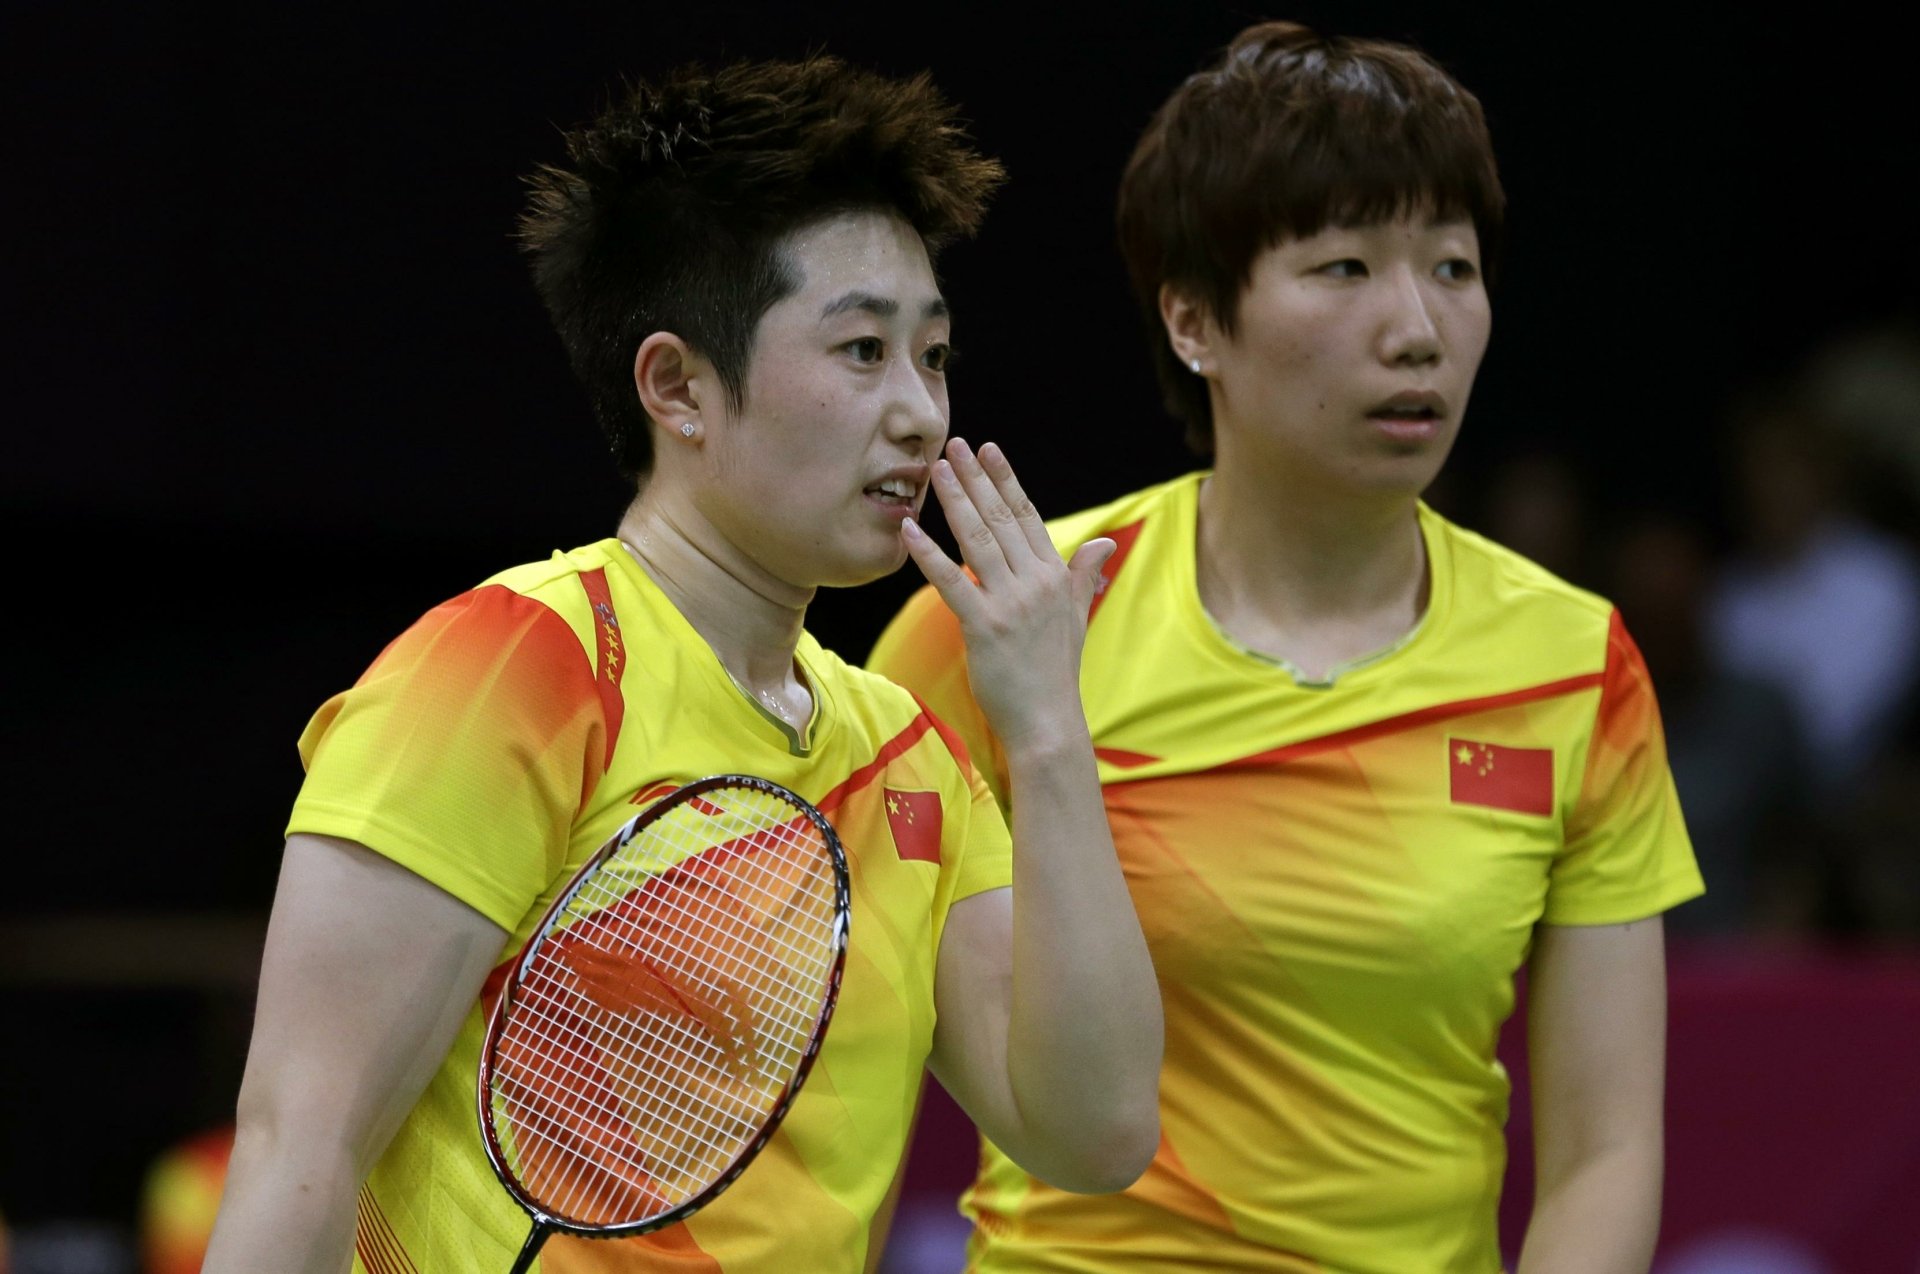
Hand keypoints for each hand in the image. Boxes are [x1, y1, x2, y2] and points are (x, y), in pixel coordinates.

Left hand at [901, 438, 1112, 752]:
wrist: (1048, 721)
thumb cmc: (1056, 672)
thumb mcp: (1076, 617)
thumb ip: (1083, 575)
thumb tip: (1104, 543)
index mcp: (1055, 576)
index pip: (1027, 517)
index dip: (1006, 481)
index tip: (989, 451)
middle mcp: (1035, 583)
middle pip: (1000, 519)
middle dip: (976, 478)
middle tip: (954, 445)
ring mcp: (1010, 603)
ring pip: (977, 540)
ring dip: (954, 501)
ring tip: (935, 471)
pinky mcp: (984, 626)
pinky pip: (951, 581)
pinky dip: (928, 553)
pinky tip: (910, 528)